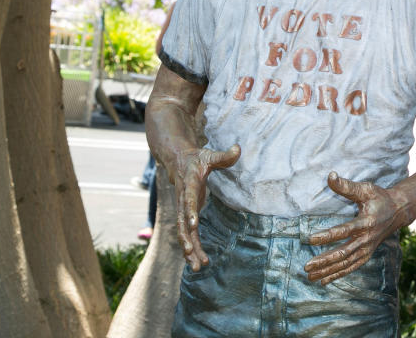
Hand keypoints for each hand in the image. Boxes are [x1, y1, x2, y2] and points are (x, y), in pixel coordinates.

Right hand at [168, 144, 240, 269]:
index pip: (188, 200)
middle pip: (182, 223)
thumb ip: (224, 156)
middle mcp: (183, 201)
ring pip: (184, 233)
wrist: (176, 162)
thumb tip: (238, 148)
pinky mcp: (186, 215)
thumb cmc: (196, 159)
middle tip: (191, 253)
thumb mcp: (209, 155)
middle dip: (186, 239)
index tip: (193, 223)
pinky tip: (197, 262)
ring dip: (189, 250)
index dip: (190, 211)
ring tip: (196, 267)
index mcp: (188, 186)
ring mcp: (183, 210)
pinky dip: (192, 248)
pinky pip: (188, 235)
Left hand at [304, 172, 409, 284]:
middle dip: (325, 261)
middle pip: (344, 253)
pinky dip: (338, 274)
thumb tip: (330, 176)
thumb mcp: (365, 189)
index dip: (328, 236)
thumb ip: (347, 186)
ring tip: (310, 276)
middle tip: (307, 266)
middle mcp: (367, 239)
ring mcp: (367, 249)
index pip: (345, 231)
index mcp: (366, 223)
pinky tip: (324, 280)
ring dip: (328, 271)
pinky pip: (351, 267)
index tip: (310, 239)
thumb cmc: (379, 198)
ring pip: (346, 263)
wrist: (398, 211)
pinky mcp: (366, 254)